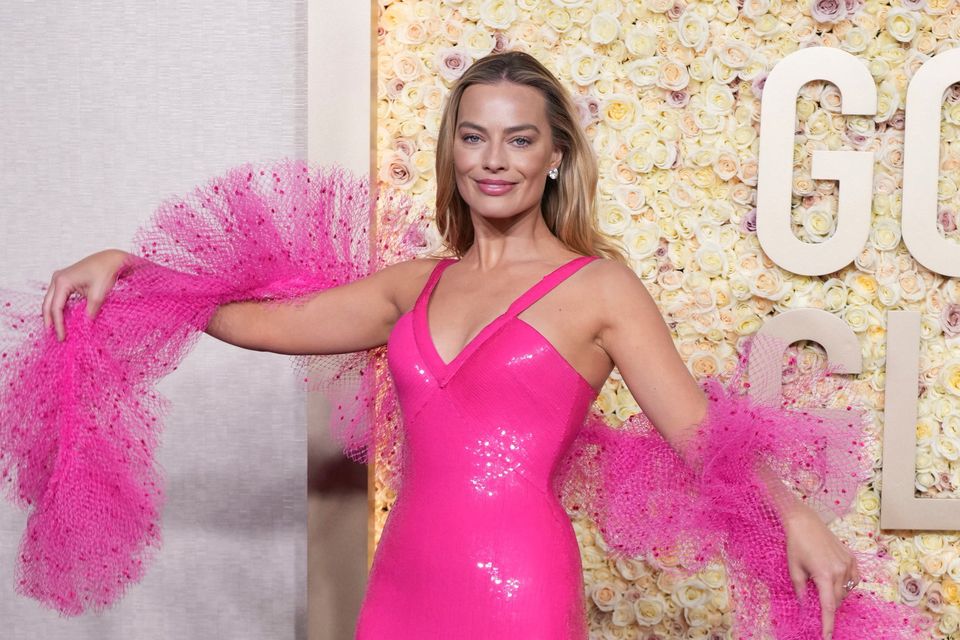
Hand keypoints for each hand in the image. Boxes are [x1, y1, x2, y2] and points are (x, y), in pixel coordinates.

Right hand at [42, 249, 130, 341]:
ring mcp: (60, 278)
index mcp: (62, 281)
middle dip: (50, 322)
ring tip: (56, 330)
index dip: (58, 325)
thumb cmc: (106, 272)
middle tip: (54, 337)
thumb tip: (84, 326)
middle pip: (48, 304)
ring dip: (53, 315)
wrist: (112, 259)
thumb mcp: (98, 294)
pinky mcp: (66, 280)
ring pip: (51, 301)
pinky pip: (59, 297)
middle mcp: (57, 278)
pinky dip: (60, 308)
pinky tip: (63, 319)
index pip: (56, 308)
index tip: (62, 337)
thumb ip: (90, 311)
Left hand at [784, 505, 859, 639]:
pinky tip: (838, 581)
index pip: (829, 606)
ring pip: (847, 590)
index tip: (827, 636)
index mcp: (824, 575)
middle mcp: (839, 570)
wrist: (805, 522)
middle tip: (817, 598)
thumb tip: (805, 605)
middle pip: (838, 599)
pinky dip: (847, 584)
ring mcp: (848, 564)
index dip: (828, 623)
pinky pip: (854, 579)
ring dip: (837, 594)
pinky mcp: (852, 558)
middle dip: (829, 604)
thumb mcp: (794, 568)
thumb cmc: (796, 544)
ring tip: (823, 584)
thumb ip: (800, 589)